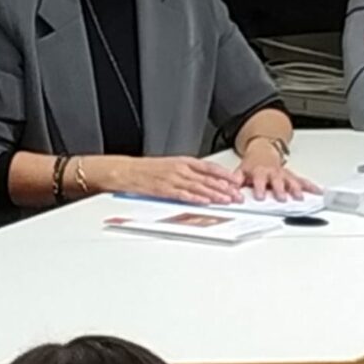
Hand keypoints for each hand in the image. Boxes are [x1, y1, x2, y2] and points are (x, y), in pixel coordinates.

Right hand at [119, 156, 244, 205]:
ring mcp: (173, 179)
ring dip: (215, 194)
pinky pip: (183, 194)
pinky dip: (195, 198)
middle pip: (207, 178)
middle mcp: (180, 169)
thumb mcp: (170, 165)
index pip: (209, 167)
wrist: (126, 171)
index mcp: (183, 161)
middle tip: (237, 195)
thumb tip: (203, 180)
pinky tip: (205, 202)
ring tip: (227, 200)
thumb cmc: (146, 170)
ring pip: (199, 187)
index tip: (236, 181)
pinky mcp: (164, 189)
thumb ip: (187, 172)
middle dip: (225, 188)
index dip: (224, 175)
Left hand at [236, 139, 319, 201]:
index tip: (261, 196)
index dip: (260, 188)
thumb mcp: (240, 170)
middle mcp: (273, 173)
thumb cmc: (252, 164)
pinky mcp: (292, 175)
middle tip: (282, 198)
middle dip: (280, 189)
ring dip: (296, 189)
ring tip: (300, 197)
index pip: (259, 180)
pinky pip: (303, 181)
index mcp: (259, 172)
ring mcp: (284, 174)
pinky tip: (318, 191)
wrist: (263, 150)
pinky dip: (311, 186)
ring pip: (291, 181)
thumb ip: (235, 181)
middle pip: (277, 181)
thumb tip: (229, 191)